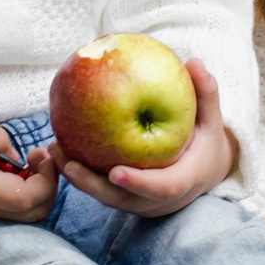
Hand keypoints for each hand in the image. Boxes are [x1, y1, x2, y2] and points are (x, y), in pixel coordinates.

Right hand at [0, 122, 57, 221]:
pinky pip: (7, 211)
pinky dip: (19, 193)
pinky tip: (9, 170)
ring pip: (23, 215)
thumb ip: (1, 141)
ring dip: (35, 190)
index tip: (42, 154)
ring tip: (26, 162)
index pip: (31, 199)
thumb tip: (19, 159)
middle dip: (49, 186)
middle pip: (35, 213)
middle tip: (40, 158)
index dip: (48, 178)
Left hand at [48, 57, 235, 217]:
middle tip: (68, 164)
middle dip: (92, 184)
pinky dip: (78, 172)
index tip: (115, 172)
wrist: (202, 172)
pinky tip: (57, 149)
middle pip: (121, 199)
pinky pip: (98, 188)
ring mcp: (138, 202)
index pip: (162, 188)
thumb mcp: (211, 119)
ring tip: (52, 151)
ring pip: (103, 197)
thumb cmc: (205, 141)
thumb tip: (194, 62)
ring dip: (77, 178)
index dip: (138, 183)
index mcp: (183, 182)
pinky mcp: (123, 198)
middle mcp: (157, 200)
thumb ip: (205, 94)